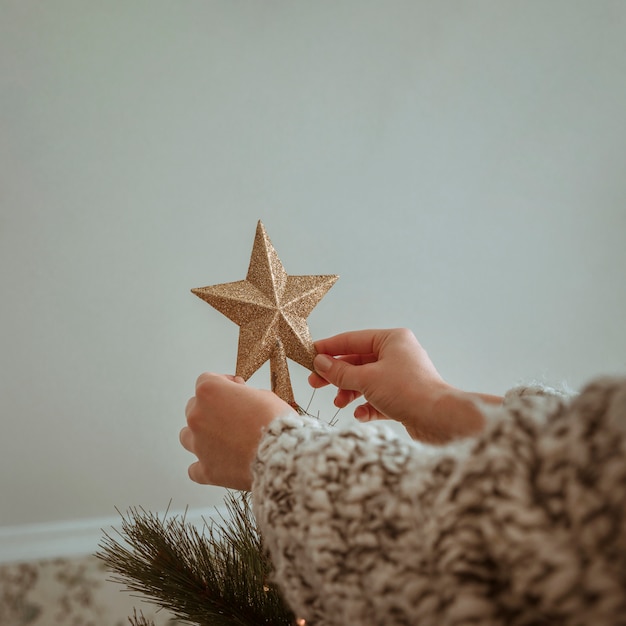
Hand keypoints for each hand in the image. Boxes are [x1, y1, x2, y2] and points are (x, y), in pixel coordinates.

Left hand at [180, 373, 291, 489]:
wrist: (281, 454)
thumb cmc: (275, 422)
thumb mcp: (263, 394)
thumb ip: (243, 394)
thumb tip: (239, 397)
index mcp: (210, 391)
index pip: (206, 380)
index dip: (222, 384)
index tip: (233, 388)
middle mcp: (198, 416)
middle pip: (194, 407)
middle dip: (211, 408)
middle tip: (232, 415)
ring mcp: (198, 444)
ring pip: (187, 436)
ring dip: (201, 435)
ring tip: (221, 439)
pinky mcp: (205, 470)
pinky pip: (195, 469)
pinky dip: (205, 465)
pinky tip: (218, 463)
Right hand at [309, 328, 499, 442]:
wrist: (438, 419)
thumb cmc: (408, 391)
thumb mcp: (366, 379)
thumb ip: (340, 371)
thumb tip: (320, 362)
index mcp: (392, 340)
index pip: (353, 340)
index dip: (330, 348)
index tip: (310, 355)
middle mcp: (398, 355)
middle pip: (358, 362)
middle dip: (337, 374)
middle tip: (315, 382)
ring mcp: (402, 376)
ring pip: (367, 381)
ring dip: (350, 392)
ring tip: (338, 403)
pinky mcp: (404, 397)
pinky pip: (378, 398)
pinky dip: (366, 406)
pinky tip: (359, 414)